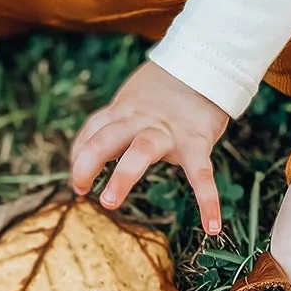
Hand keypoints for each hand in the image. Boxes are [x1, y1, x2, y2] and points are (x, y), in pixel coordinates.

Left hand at [70, 61, 226, 235]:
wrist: (207, 64)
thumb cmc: (166, 88)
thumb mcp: (135, 97)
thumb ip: (116, 120)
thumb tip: (91, 148)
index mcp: (124, 109)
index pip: (92, 130)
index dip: (78, 154)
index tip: (77, 180)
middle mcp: (141, 119)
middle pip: (106, 138)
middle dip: (88, 163)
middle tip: (80, 190)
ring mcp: (168, 130)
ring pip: (140, 151)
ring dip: (122, 176)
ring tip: (109, 203)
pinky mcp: (197, 141)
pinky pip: (201, 174)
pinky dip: (208, 201)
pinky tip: (212, 227)